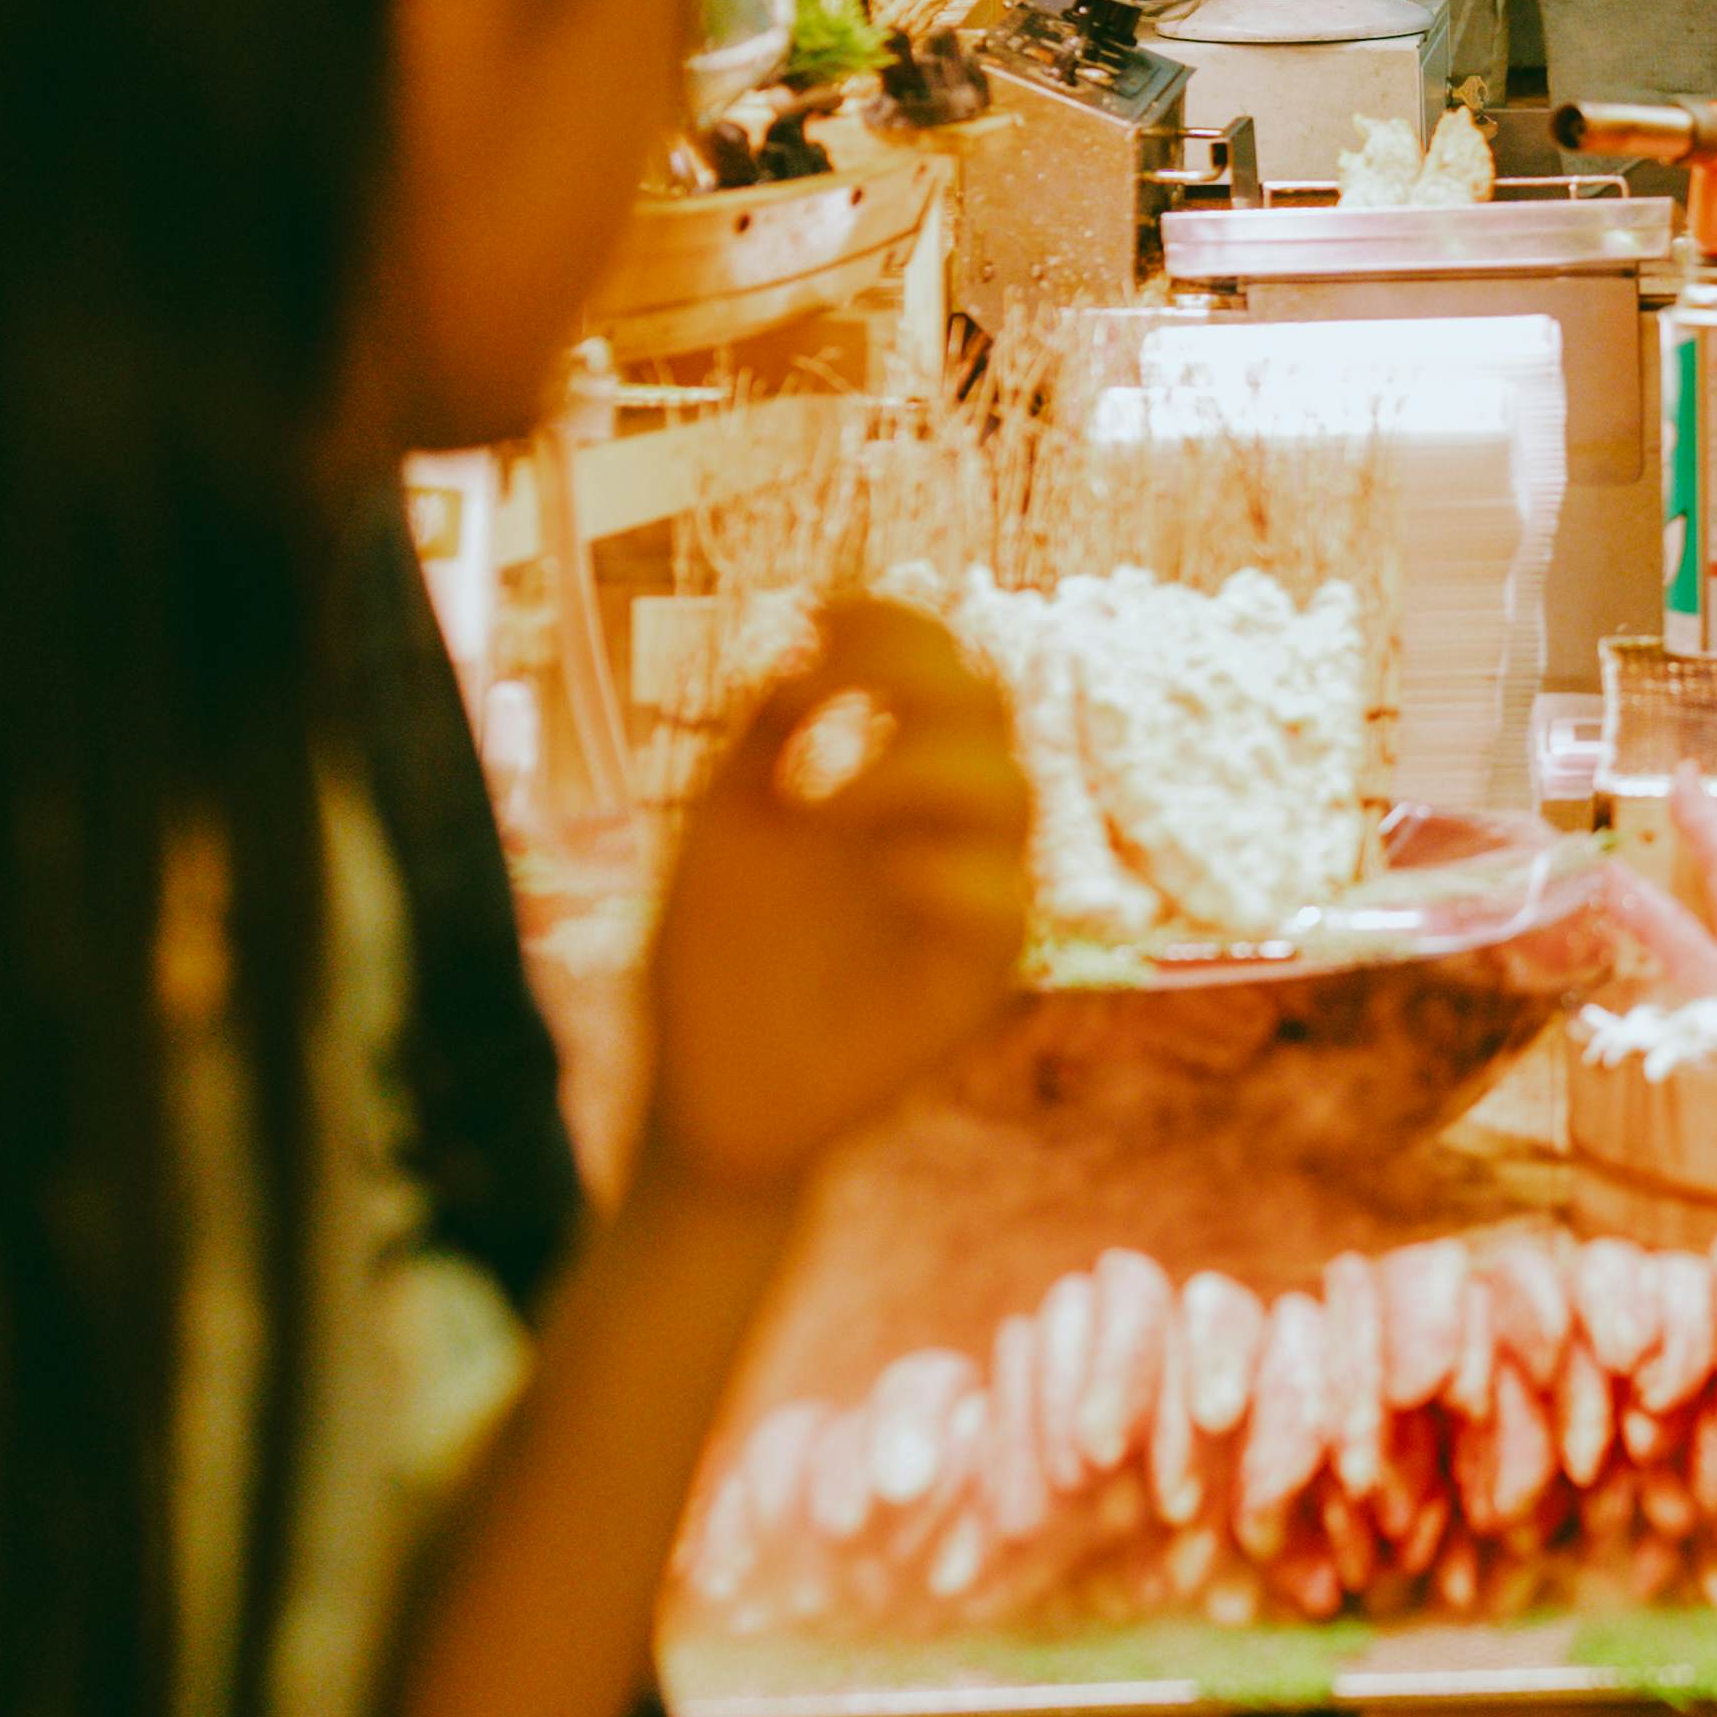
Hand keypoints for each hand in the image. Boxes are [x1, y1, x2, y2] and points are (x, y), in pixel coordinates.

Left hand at [638, 599, 1026, 1206]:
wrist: (709, 1098)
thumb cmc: (718, 963)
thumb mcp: (726, 830)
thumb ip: (767, 740)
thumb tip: (798, 644)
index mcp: (885, 772)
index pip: (931, 662)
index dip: (889, 621)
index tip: (814, 618)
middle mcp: (938, 823)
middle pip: (984, 702)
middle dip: (905, 677)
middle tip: (809, 717)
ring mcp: (963, 896)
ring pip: (1007, 787)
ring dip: (913, 766)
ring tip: (817, 801)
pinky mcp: (973, 979)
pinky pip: (1005, 905)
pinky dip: (951, 873)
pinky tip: (886, 875)